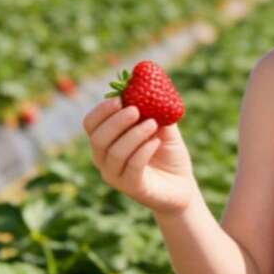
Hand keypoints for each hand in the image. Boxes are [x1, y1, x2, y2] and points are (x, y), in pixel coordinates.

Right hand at [83, 98, 197, 216]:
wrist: (183, 185)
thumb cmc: (168, 154)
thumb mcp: (163, 127)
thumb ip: (154, 109)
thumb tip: (146, 84)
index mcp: (106, 142)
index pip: (90, 125)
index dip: (101, 111)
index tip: (119, 98)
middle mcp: (105, 160)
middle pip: (98, 138)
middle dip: (115, 121)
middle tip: (135, 109)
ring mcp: (116, 177)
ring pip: (115, 152)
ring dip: (134, 134)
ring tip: (153, 124)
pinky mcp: (133, 189)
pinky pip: (132, 167)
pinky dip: (143, 151)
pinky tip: (156, 142)